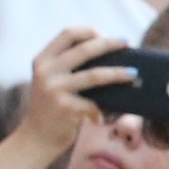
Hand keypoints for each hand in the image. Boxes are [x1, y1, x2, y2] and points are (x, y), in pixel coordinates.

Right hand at [22, 26, 133, 155]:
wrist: (35, 138)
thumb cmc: (52, 106)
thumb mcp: (52, 80)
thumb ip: (69, 66)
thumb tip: (111, 53)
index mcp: (43, 59)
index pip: (68, 33)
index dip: (90, 31)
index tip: (107, 35)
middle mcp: (46, 71)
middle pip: (85, 49)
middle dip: (110, 44)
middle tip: (128, 44)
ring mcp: (54, 89)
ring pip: (94, 75)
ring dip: (118, 73)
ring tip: (134, 73)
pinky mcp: (64, 108)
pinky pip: (94, 103)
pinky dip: (105, 107)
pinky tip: (108, 114)